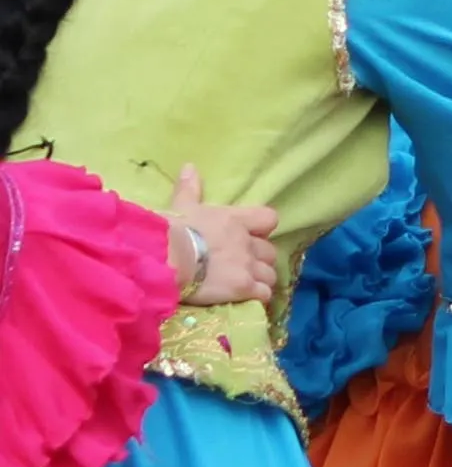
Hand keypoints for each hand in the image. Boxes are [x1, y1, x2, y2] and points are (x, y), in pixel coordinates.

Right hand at [162, 164, 277, 306]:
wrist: (167, 256)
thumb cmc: (171, 229)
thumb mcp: (181, 207)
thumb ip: (189, 189)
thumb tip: (190, 167)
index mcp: (235, 220)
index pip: (269, 218)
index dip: (263, 229)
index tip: (252, 236)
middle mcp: (247, 242)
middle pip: (270, 252)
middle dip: (260, 260)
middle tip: (244, 267)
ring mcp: (248, 266)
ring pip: (270, 275)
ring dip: (261, 280)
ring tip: (246, 286)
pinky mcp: (244, 288)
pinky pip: (264, 294)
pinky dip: (258, 297)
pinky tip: (246, 300)